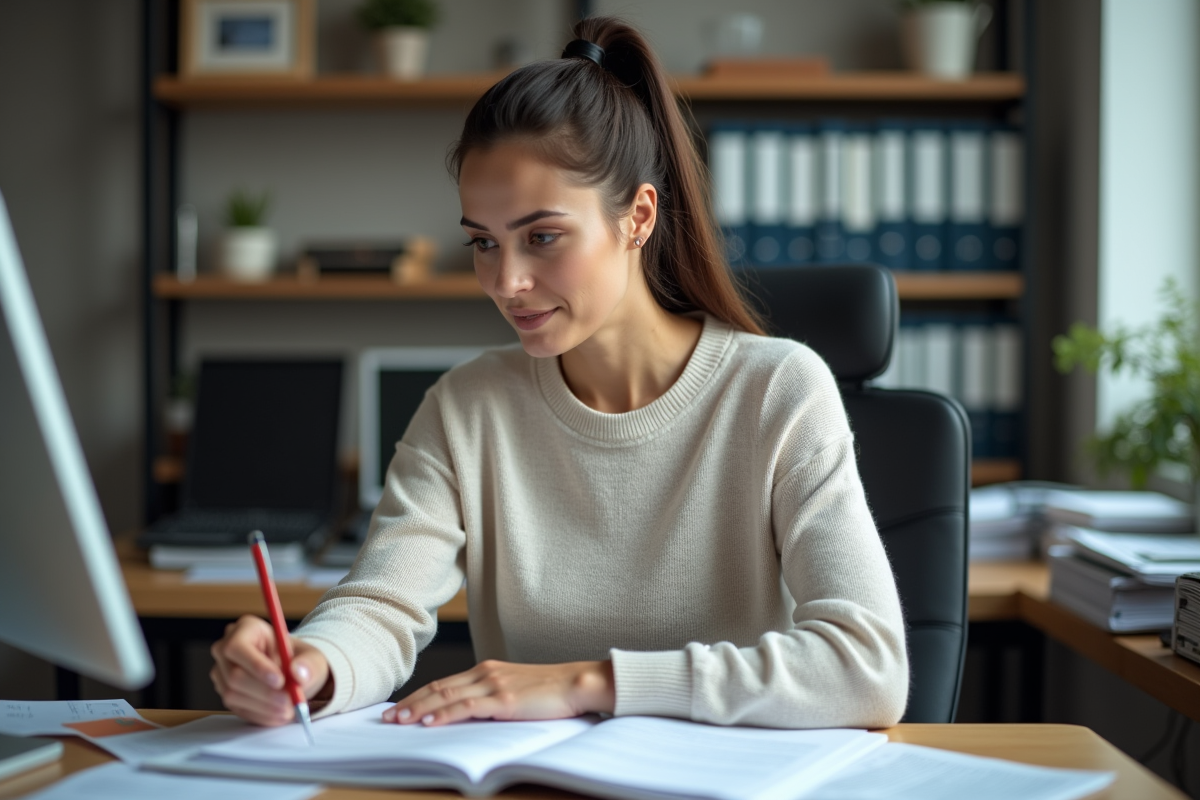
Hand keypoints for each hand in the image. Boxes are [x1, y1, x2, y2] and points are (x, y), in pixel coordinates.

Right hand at [210, 615, 331, 725]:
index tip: (280, 681)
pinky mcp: (226, 694)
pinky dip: (261, 715)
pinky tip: (279, 714)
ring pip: (234, 694)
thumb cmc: (299, 660)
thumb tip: (298, 673)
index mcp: (246, 628)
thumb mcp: (313, 657)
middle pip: (234, 675)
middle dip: (264, 692)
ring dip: (264, 706)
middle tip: (289, 702)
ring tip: (289, 709)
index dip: (257, 666)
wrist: (294, 674)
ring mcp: (222, 673)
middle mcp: (226, 649)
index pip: (238, 647)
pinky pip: (238, 709)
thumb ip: (309, 664)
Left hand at [383, 659, 613, 726]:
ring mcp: (494, 685)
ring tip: (398, 721)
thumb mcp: (518, 690)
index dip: (420, 695)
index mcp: (489, 670)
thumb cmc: (553, 691)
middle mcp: (486, 673)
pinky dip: (443, 714)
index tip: (401, 707)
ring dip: (418, 709)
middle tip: (387, 717)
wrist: (579, 682)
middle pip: (439, 688)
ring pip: (446, 696)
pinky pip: (466, 708)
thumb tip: (476, 714)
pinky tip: (428, 722)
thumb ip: (495, 696)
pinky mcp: (504, 700)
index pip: (445, 683)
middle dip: (410, 703)